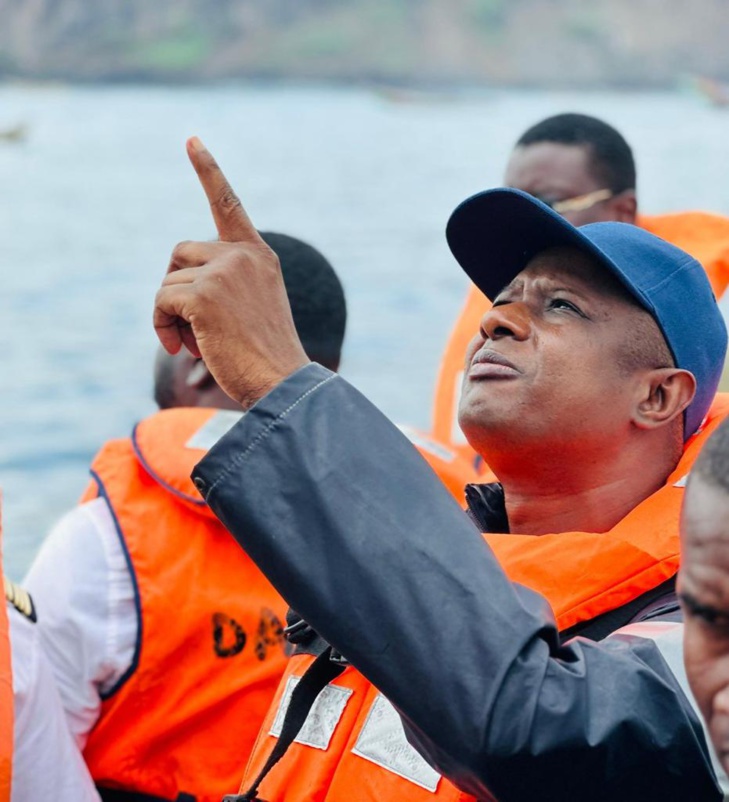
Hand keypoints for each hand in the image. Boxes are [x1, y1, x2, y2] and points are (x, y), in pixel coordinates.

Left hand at [154, 137, 309, 408]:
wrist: (284, 383)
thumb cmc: (266, 356)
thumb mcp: (253, 308)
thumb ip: (224, 284)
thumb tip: (175, 287)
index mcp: (259, 256)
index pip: (229, 205)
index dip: (209, 172)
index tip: (192, 141)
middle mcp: (243, 255)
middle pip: (181, 253)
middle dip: (175, 288)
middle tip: (190, 326)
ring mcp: (225, 271)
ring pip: (168, 281)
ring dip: (169, 314)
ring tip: (194, 342)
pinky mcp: (204, 293)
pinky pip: (161, 301)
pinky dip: (161, 326)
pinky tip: (182, 348)